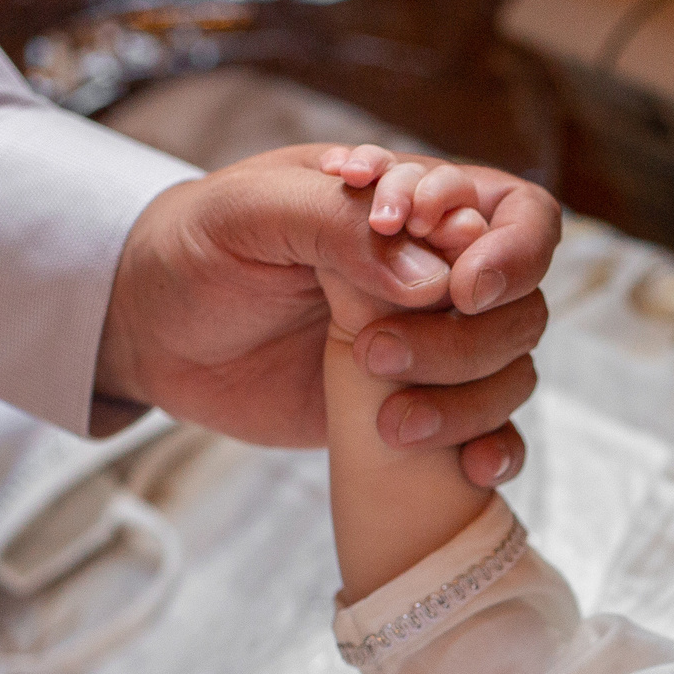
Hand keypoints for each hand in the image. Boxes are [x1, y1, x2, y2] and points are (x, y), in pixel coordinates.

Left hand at [95, 144, 558, 484]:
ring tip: (390, 421)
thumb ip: (338, 227)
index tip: (453, 288)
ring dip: (467, 400)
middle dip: (466, 338)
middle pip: (521, 304)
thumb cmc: (199, 248)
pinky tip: (471, 468)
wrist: (152, 329)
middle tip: (374, 350)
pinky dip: (496, 450)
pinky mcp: (415, 407)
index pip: (517, 216)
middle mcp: (439, 274)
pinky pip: (490, 432)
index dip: (507, 252)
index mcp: (415, 205)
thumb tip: (436, 280)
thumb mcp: (251, 213)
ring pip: (511, 371)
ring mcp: (432, 345)